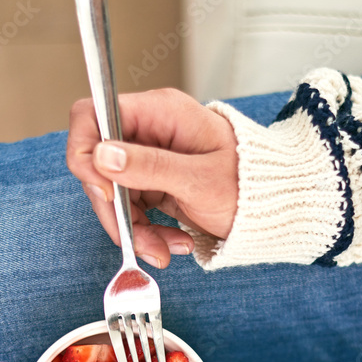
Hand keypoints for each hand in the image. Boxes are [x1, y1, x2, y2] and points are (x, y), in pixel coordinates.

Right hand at [66, 87, 238, 268]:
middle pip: (98, 164)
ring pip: (113, 194)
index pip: (93, 114)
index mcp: (160, 112)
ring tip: (164, 250)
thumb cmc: (251, 184)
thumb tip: (102, 156)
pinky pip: (131, 210)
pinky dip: (145, 233)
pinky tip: (172, 244)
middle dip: (113, 208)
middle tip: (134, 239)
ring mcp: (150, 158)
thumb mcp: (199, 178)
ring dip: (132, 230)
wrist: (276, 206)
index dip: (86, 151)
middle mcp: (150, 131)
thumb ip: (149, 166)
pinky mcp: (154, 184)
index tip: (102, 190)